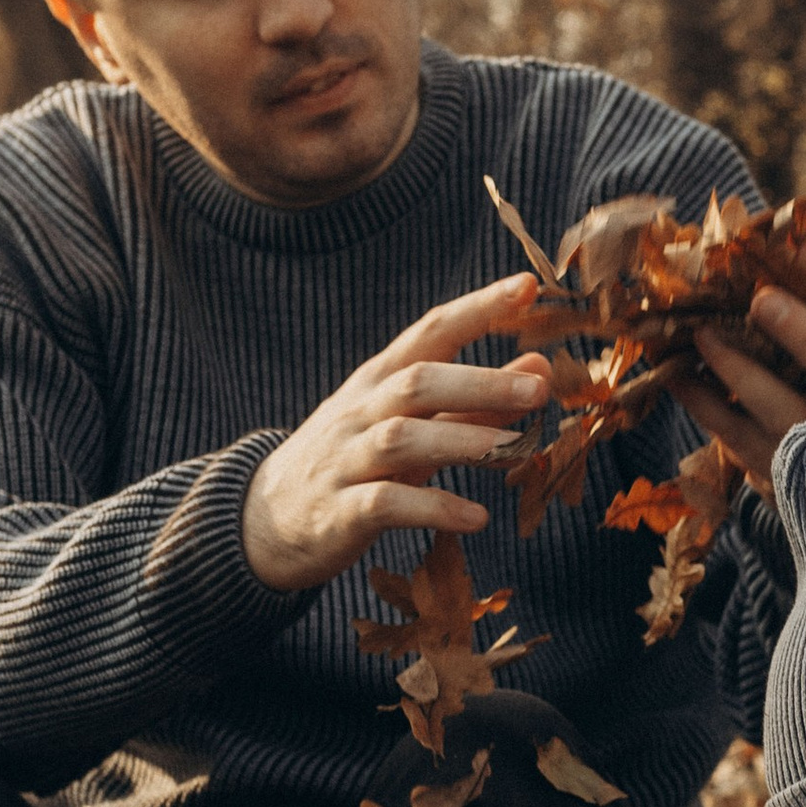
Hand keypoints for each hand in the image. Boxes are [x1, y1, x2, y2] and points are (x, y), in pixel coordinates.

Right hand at [243, 273, 552, 592]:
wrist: (266, 520)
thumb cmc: (353, 462)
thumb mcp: (411, 426)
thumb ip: (473, 401)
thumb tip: (539, 368)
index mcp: (380, 381)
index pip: (431, 331)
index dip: (477, 307)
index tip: (527, 286)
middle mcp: (362, 411)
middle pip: (419, 382)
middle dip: (480, 381)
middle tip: (539, 389)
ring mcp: (347, 460)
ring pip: (403, 438)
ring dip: (463, 440)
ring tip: (518, 448)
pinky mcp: (340, 512)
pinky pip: (387, 503)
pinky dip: (433, 507)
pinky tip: (477, 517)